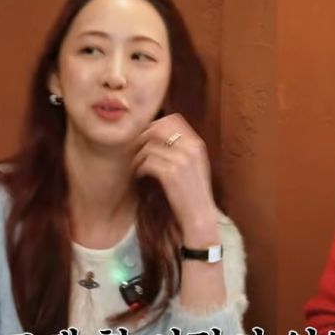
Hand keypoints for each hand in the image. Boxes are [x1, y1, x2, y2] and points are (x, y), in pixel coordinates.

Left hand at [132, 114, 216, 237]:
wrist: (199, 216)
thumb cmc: (192, 191)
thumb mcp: (194, 165)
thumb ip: (182, 147)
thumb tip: (157, 132)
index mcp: (197, 143)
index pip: (173, 119)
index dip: (155, 125)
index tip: (147, 138)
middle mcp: (191, 148)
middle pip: (158, 128)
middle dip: (142, 138)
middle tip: (135, 150)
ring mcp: (182, 160)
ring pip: (149, 146)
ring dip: (138, 156)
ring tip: (137, 166)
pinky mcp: (171, 174)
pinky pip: (147, 161)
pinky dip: (139, 168)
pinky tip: (140, 176)